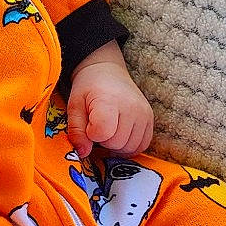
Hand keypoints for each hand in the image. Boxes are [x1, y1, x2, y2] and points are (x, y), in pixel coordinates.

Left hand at [65, 42, 152, 156]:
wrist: (108, 72)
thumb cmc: (88, 89)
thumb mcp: (74, 106)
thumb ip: (76, 131)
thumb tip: (83, 153)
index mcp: (109, 101)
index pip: (103, 133)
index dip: (91, 134)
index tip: (88, 124)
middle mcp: (131, 107)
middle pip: (116, 143)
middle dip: (103, 141)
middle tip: (98, 126)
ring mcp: (144, 114)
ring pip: (129, 148)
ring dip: (116, 146)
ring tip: (109, 129)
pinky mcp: (150, 119)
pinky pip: (141, 145)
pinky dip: (129, 146)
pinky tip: (120, 134)